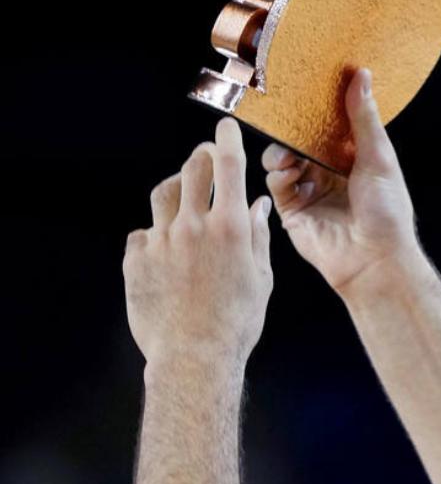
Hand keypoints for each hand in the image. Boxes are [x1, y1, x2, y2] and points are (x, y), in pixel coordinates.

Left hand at [123, 118, 272, 364]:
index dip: (227, 140)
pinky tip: (167, 251)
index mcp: (231, 228)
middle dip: (202, 155)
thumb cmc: (236, 323)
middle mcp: (193, 226)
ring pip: (163, 195)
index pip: (228, 168)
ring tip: (184, 198)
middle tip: (206, 155)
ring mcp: (161, 241)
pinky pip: (143, 233)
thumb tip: (258, 206)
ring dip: (176, 189)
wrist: (193, 357)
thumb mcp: (262, 279)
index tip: (226, 126)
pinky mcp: (135, 259)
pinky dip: (157, 234)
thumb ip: (258, 236)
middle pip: (191, 169)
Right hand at [262, 67, 416, 296]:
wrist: (375, 260)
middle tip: (283, 114)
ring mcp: (310, 191)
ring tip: (289, 155)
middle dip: (292, 128)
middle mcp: (330, 174)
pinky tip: (289, 173)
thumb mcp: (378, 157)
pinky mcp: (293, 211)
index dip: (318, 107)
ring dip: (282, 152)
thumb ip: (363, 118)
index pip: (329, 126)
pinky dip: (279, 174)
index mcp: (353, 160)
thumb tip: (361, 75)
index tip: (306, 85)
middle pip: (302, 141)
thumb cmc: (387, 212)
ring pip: (283, 159)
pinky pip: (276, 184)